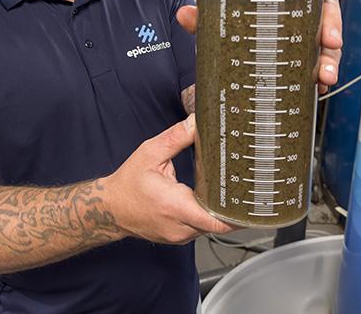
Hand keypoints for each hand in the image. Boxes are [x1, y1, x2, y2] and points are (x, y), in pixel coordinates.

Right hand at [103, 114, 236, 244]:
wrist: (110, 208)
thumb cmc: (128, 183)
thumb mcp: (150, 153)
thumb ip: (176, 137)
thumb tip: (196, 122)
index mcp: (175, 206)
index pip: (217, 220)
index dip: (237, 214)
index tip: (249, 201)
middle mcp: (179, 226)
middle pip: (219, 224)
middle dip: (233, 208)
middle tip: (247, 190)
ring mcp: (179, 236)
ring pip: (210, 227)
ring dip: (219, 212)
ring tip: (231, 193)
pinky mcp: (178, 238)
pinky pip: (200, 229)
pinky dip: (207, 217)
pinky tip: (211, 202)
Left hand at [176, 0, 344, 93]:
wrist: (230, 63)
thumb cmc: (233, 32)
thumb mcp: (218, 26)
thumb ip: (203, 20)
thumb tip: (185, 15)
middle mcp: (296, 14)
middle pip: (325, 12)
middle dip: (332, 27)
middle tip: (329, 41)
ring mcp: (303, 38)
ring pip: (326, 43)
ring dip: (330, 59)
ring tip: (324, 75)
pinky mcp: (304, 62)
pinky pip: (319, 66)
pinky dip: (320, 78)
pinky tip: (317, 87)